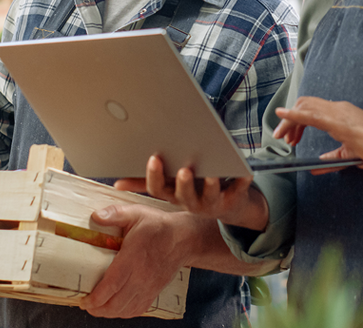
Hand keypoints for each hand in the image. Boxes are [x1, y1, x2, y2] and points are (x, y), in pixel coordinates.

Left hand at [78, 205, 191, 318]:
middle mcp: (141, 277)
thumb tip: (95, 216)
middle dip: (97, 308)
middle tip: (85, 303)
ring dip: (108, 313)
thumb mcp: (136, 213)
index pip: (112, 284)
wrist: (184, 238)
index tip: (84, 299)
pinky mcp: (154, 291)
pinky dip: (124, 313)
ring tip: (96, 307)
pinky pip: (138, 310)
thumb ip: (115, 214)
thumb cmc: (159, 226)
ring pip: (125, 310)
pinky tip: (115, 308)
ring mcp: (149, 287)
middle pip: (116, 303)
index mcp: (133, 258)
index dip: (96, 297)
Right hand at [114, 155, 256, 224]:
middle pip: (183, 196)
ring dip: (210, 185)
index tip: (154, 157)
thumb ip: (145, 182)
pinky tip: (245, 173)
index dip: (156, 176)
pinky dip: (242, 181)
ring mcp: (213, 202)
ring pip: (210, 196)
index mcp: (174, 195)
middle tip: (184, 169)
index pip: (160, 189)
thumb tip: (117, 183)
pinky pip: (239, 191)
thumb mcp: (170, 185)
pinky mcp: (234, 199)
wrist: (230, 205)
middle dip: (183, 184)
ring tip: (212, 173)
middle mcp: (191, 202)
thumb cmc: (194, 189)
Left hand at [275, 96, 362, 174]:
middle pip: (305, 104)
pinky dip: (294, 114)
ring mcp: (340, 113)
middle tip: (284, 140)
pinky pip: (312, 115)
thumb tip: (316, 167)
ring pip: (305, 106)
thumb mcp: (350, 156)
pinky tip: (283, 115)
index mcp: (342, 114)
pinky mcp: (341, 123)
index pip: (312, 110)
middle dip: (289, 121)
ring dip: (289, 120)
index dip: (297, 121)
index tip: (291, 139)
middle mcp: (340, 109)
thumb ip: (332, 159)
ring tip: (282, 136)